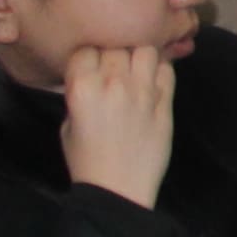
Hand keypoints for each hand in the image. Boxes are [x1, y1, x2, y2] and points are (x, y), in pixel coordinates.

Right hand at [63, 43, 177, 207]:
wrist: (118, 190)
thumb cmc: (86, 161)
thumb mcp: (68, 125)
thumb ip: (80, 94)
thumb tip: (92, 75)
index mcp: (82, 88)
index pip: (86, 49)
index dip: (88, 57)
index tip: (90, 68)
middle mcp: (113, 84)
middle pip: (117, 45)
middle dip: (113, 55)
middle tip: (113, 69)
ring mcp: (143, 92)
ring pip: (146, 50)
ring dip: (139, 56)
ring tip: (134, 70)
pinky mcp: (166, 103)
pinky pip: (168, 70)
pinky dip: (160, 71)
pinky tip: (152, 82)